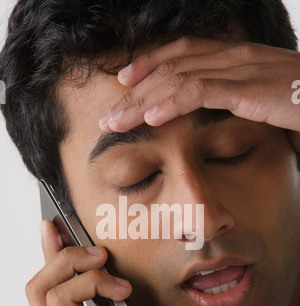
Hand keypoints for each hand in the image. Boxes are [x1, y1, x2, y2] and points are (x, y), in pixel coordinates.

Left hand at [99, 37, 299, 150]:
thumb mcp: (267, 95)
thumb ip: (242, 99)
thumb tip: (225, 114)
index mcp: (236, 56)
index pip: (183, 52)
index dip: (149, 65)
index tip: (125, 82)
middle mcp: (233, 56)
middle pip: (171, 66)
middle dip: (135, 91)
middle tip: (109, 113)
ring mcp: (240, 69)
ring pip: (177, 79)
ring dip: (142, 102)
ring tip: (116, 121)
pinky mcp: (248, 88)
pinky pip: (200, 92)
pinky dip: (171, 104)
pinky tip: (151, 118)